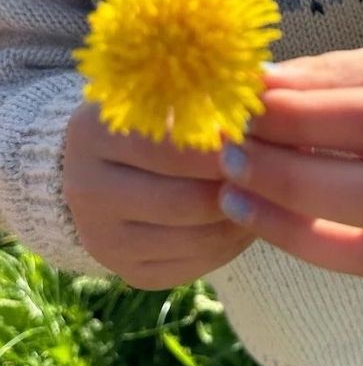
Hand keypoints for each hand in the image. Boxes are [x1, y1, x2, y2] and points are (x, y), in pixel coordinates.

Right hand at [63, 102, 254, 289]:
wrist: (118, 163)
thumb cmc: (161, 115)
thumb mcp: (176, 93)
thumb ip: (212, 94)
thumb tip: (264, 96)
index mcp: (92, 133)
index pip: (171, 147)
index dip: (224, 145)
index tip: (260, 136)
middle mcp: (85, 190)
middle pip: (186, 201)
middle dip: (238, 187)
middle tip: (274, 171)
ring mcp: (103, 239)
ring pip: (196, 238)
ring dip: (242, 217)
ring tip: (267, 192)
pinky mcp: (129, 272)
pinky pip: (196, 266)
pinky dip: (232, 244)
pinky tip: (245, 216)